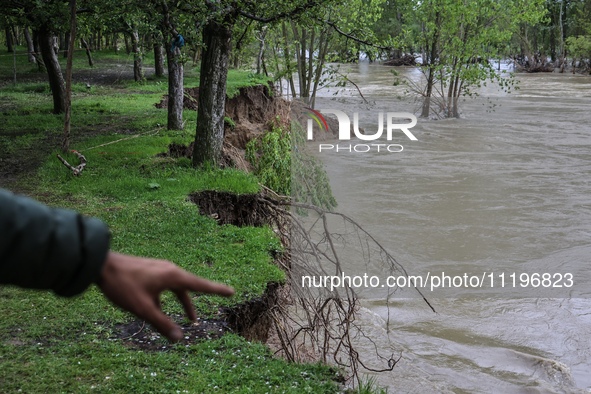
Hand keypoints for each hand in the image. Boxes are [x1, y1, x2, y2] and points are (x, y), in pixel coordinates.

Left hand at [97, 252, 233, 341]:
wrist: (101, 265)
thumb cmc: (123, 285)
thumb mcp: (143, 308)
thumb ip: (162, 323)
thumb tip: (179, 338)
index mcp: (173, 276)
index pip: (201, 285)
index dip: (217, 290)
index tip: (232, 292)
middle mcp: (169, 270)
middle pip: (190, 288)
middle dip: (198, 303)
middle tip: (211, 313)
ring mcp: (159, 269)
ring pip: (177, 288)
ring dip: (184, 303)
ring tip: (189, 319)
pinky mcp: (150, 271)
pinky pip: (165, 286)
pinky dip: (168, 299)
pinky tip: (158, 310)